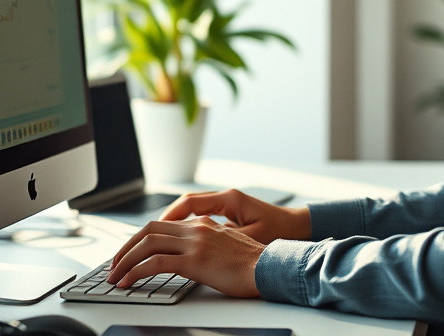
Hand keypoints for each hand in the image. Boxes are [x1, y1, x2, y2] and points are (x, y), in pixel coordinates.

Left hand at [107, 216, 263, 297]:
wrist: (269, 267)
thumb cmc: (253, 263)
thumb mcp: (228, 246)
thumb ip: (208, 244)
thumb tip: (193, 257)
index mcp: (203, 224)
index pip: (162, 224)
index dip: (141, 238)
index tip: (130, 252)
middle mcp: (196, 228)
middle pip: (148, 230)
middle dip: (126, 247)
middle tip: (114, 264)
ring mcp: (194, 243)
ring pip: (147, 244)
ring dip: (125, 260)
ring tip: (114, 276)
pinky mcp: (194, 261)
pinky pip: (155, 263)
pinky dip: (135, 271)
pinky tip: (128, 282)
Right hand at [155, 188, 310, 243]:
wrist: (296, 228)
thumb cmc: (278, 231)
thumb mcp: (250, 237)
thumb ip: (224, 239)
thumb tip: (199, 246)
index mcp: (229, 200)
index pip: (190, 202)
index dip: (170, 216)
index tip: (156, 229)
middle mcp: (225, 198)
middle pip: (185, 203)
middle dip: (165, 219)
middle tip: (147, 236)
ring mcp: (227, 205)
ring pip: (191, 209)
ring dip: (174, 222)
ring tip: (157, 239)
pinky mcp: (229, 214)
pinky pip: (200, 215)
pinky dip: (186, 224)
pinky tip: (178, 239)